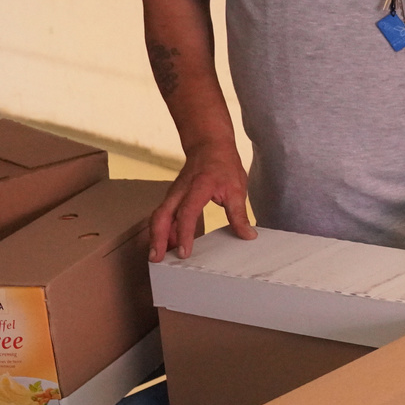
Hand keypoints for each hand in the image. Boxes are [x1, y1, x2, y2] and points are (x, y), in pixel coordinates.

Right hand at [149, 143, 253, 261]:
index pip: (188, 212)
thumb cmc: (224, 165)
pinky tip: (167, 244)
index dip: (184, 233)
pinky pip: (163, 215)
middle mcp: (181, 190)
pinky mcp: (172, 197)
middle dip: (157, 238)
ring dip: (156, 236)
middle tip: (156, 259)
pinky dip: (162, 230)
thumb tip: (248, 235)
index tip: (184, 252)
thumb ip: (239, 214)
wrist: (209, 145)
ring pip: (158, 216)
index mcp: (200, 186)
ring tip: (159, 257)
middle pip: (162, 215)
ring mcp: (173, 193)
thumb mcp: (237, 188)